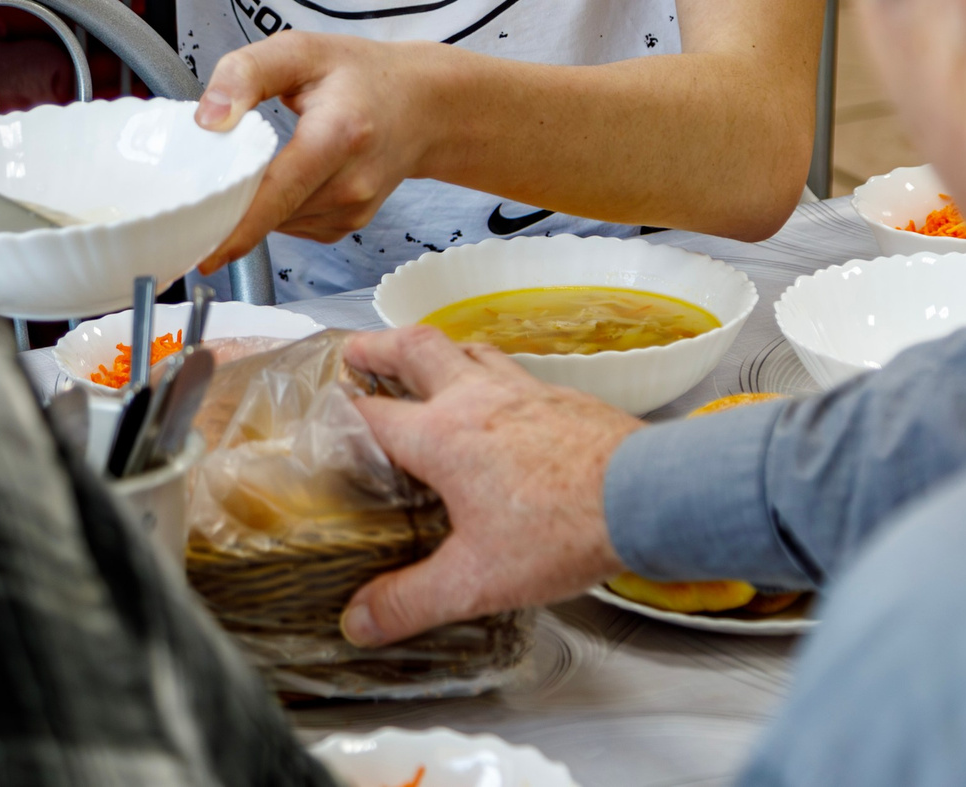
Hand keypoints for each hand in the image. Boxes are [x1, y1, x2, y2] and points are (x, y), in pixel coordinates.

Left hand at [193, 33, 439, 271]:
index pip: (279, 192)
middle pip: (271, 213)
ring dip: (256, 203)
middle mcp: (352, 182)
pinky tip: (288, 176)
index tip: (202, 255)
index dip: (237, 228)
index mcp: (338, 134)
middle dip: (231, 207)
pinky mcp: (348, 223)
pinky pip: (292, 225)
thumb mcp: (300, 51)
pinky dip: (277, 207)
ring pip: (278, 222)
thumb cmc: (360, 75)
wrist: (424, 104)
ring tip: (259, 162)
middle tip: (202, 185)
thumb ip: (246, 74)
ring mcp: (354, 209)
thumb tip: (208, 120)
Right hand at [339, 326, 638, 644]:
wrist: (645, 497)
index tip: (319, 414)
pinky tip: (500, 397)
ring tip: (424, 361)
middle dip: (379, 345)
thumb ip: (410, 601)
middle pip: (417, 348)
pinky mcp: (562, 397)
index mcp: (444, 436)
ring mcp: (524, 391)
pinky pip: (514, 370)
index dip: (339, 412)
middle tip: (356, 349)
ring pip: (469, 348)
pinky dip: (490, 371)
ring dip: (438, 350)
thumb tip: (360, 620)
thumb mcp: (475, 580)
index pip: (373, 414)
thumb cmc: (562, 530)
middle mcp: (478, 399)